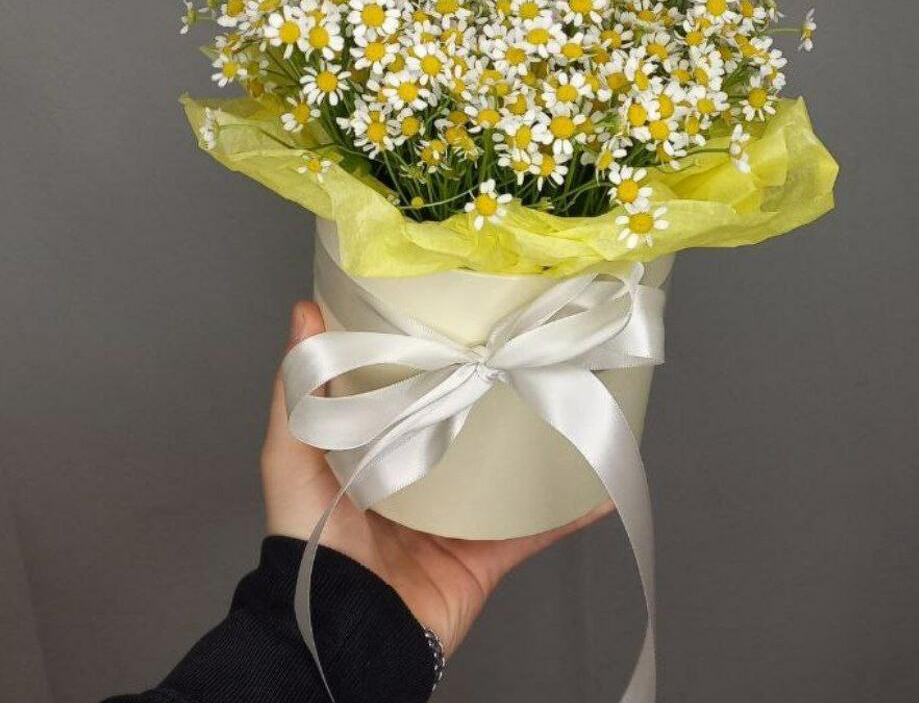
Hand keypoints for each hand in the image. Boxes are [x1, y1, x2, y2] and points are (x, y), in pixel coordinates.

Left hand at [262, 301, 612, 657]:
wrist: (348, 634)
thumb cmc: (313, 544)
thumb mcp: (292, 461)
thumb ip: (298, 395)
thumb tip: (304, 312)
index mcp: (380, 454)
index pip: (414, 396)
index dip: (436, 363)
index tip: (464, 323)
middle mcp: (422, 482)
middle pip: (468, 432)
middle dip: (496, 399)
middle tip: (527, 353)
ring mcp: (459, 520)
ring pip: (510, 474)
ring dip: (541, 448)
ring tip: (572, 403)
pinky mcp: (488, 556)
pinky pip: (536, 529)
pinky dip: (570, 511)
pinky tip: (598, 488)